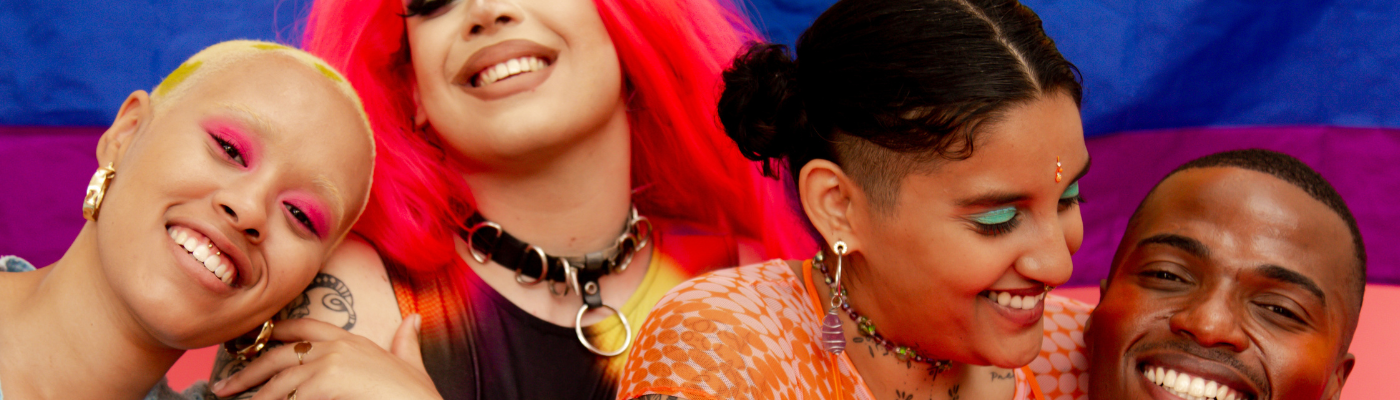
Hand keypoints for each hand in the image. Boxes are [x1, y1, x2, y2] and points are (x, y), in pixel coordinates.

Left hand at [209, 314, 440, 399]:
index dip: (274, 333)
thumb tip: (413, 319)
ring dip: (254, 394)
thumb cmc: (417, 394)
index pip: (303, 326)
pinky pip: (290, 396)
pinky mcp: (328, 380)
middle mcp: (339, 344)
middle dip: (248, 369)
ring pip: (279, 378)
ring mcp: (332, 361)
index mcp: (352, 339)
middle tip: (225, 387)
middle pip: (280, 351)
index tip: (249, 344)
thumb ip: (405, 341)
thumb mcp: (410, 362)